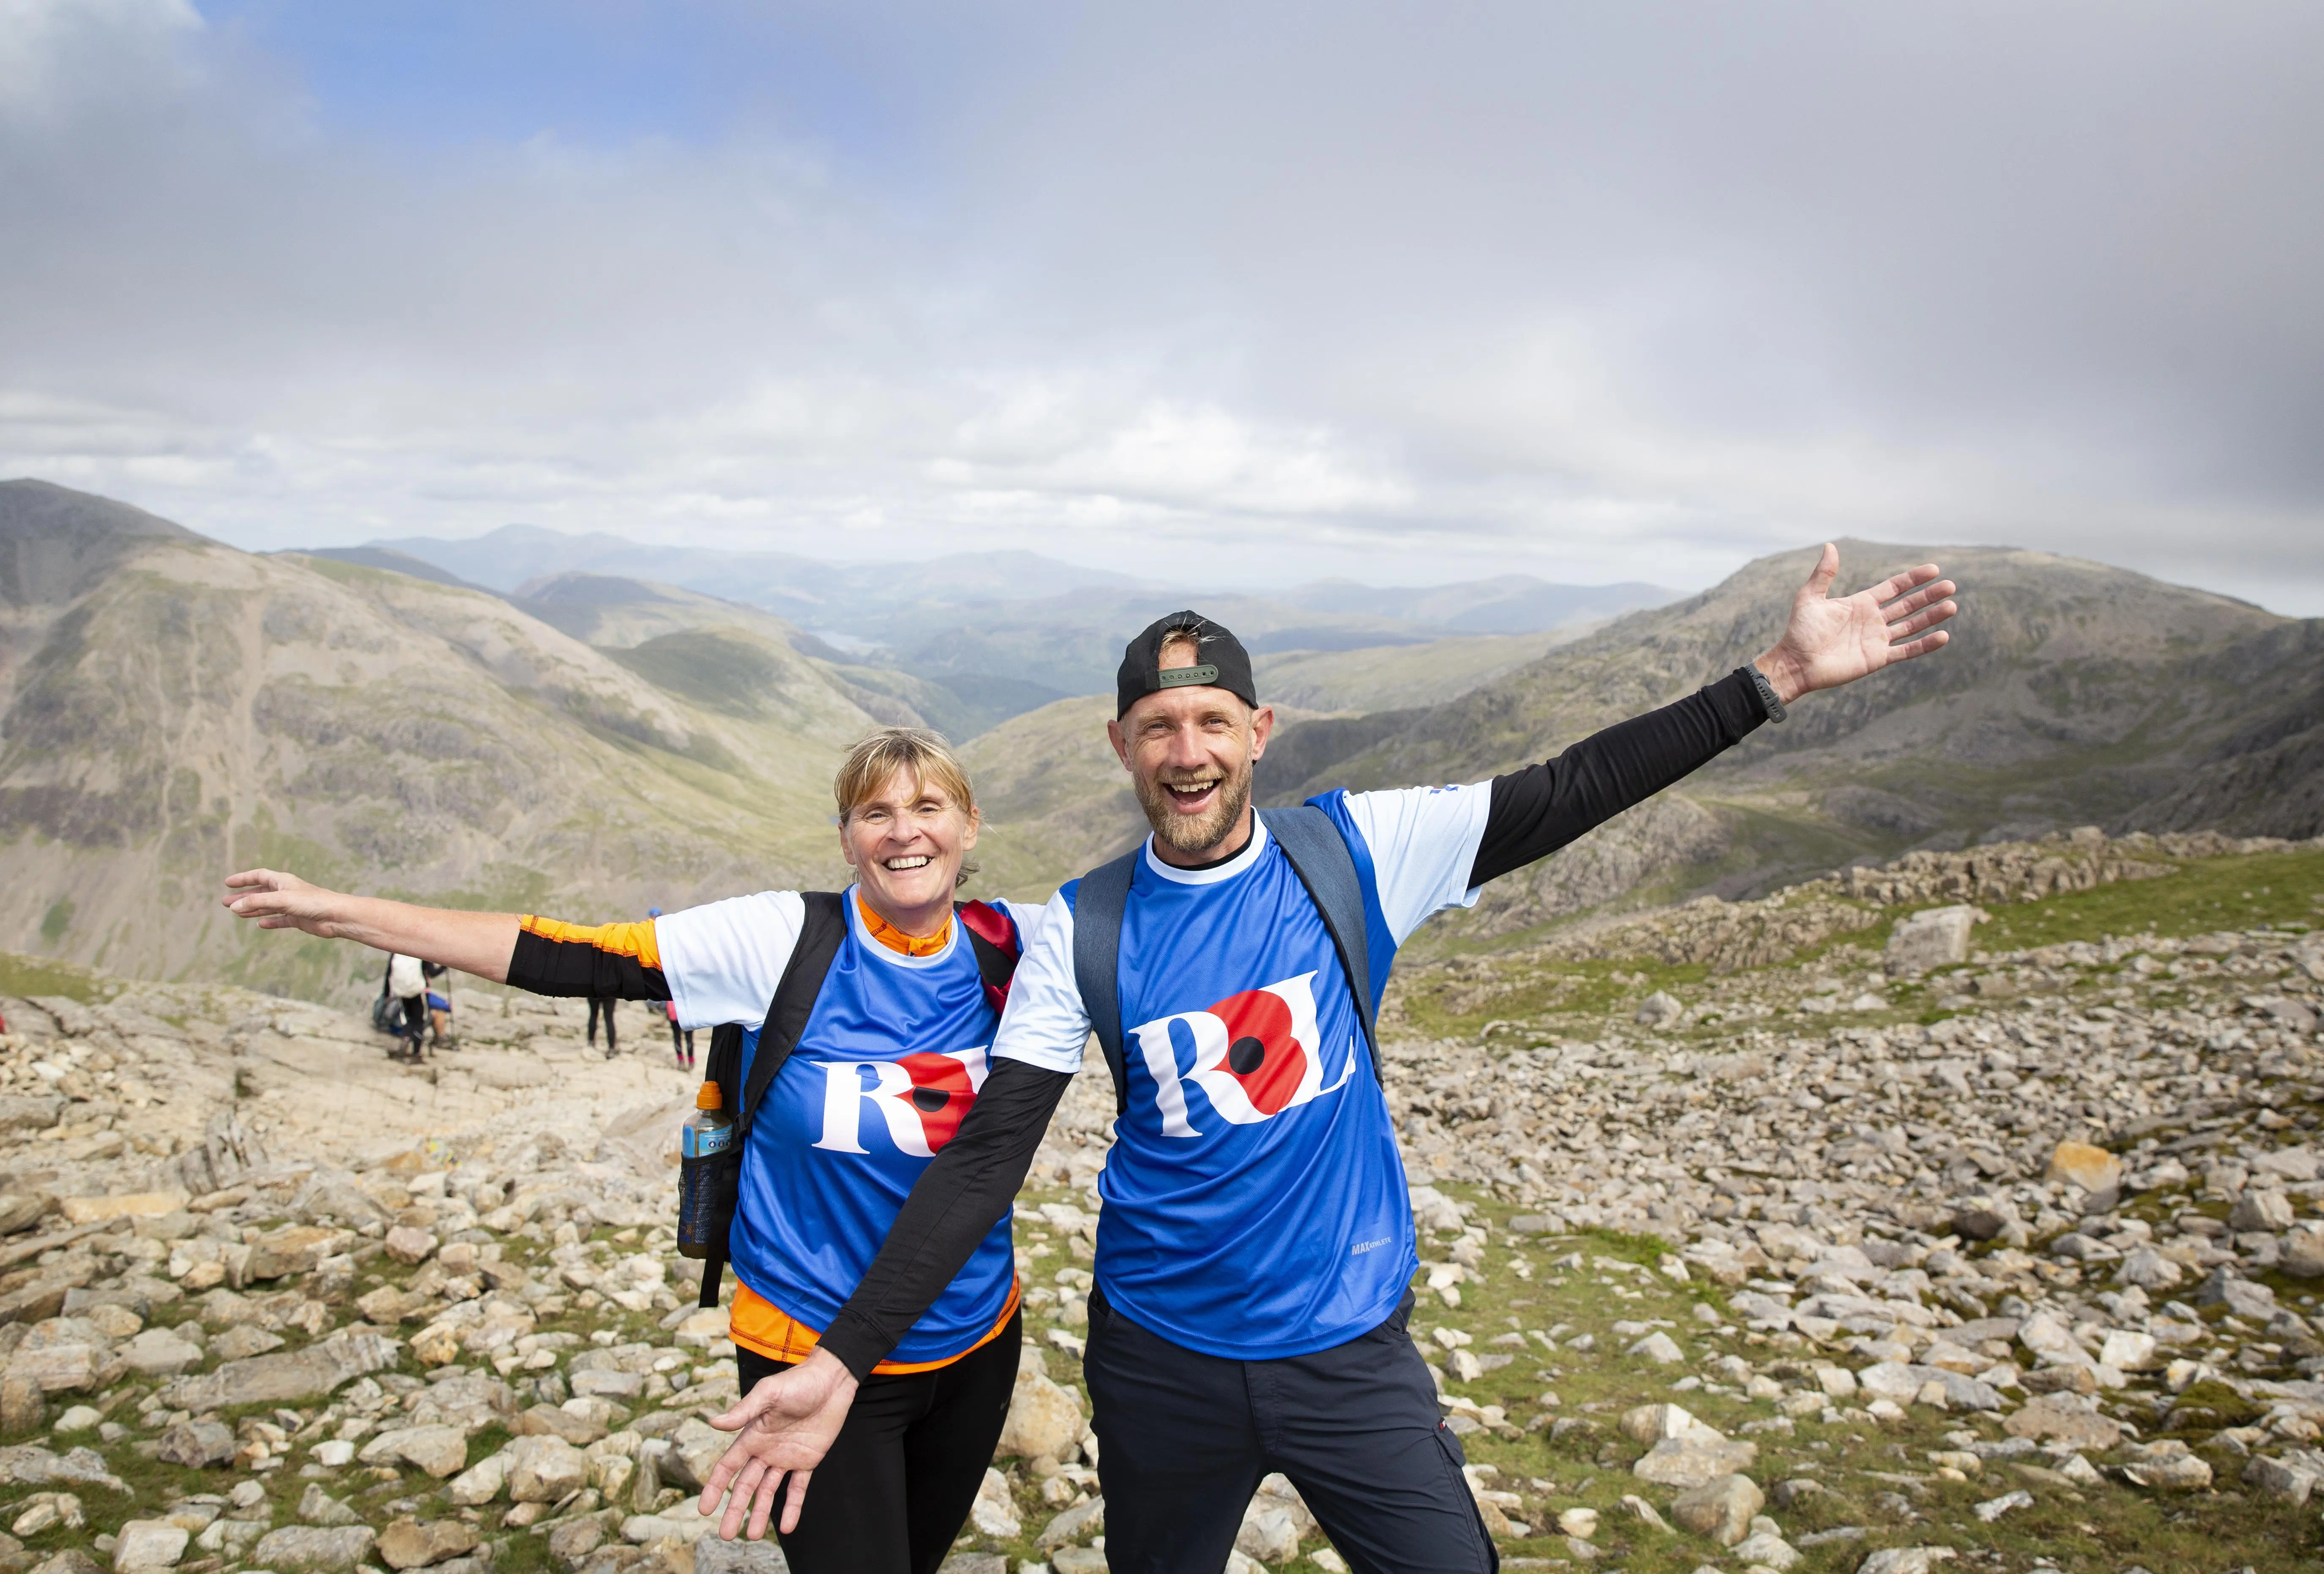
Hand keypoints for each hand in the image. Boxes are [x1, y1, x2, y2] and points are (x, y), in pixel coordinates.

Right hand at [221, 870, 350, 935]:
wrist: (336, 916)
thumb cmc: (312, 902)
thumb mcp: (281, 900)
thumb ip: (257, 902)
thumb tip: (234, 907)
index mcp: (283, 881)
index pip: (259, 876)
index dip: (243, 879)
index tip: (227, 882)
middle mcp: (287, 892)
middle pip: (260, 892)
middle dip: (243, 897)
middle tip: (224, 902)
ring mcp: (292, 906)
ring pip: (268, 907)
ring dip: (252, 909)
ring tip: (236, 913)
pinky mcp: (299, 919)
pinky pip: (280, 920)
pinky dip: (270, 921)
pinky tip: (260, 924)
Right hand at [698, 1348, 859, 1538]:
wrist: (832, 1380)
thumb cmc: (798, 1382)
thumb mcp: (768, 1393)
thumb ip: (743, 1411)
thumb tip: (713, 1422)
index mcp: (752, 1436)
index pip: (728, 1467)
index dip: (715, 1488)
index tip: (704, 1509)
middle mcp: (766, 1450)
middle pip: (745, 1486)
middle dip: (735, 1509)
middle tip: (726, 1535)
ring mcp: (786, 1457)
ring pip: (768, 1491)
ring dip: (760, 1513)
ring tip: (753, 1535)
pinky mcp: (808, 1460)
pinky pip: (798, 1488)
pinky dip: (793, 1507)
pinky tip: (788, 1527)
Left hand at [1754, 543, 1956, 703]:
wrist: (1796, 662)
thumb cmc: (1800, 630)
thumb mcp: (1810, 597)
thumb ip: (1824, 573)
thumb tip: (1831, 545)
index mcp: (1861, 603)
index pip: (1894, 587)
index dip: (1914, 579)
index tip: (1934, 570)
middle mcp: (1873, 620)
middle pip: (1908, 604)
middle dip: (1929, 596)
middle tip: (1951, 587)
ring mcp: (1877, 639)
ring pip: (1912, 626)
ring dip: (1932, 617)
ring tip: (1952, 606)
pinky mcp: (1878, 658)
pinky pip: (1906, 650)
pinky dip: (1925, 645)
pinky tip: (1943, 636)